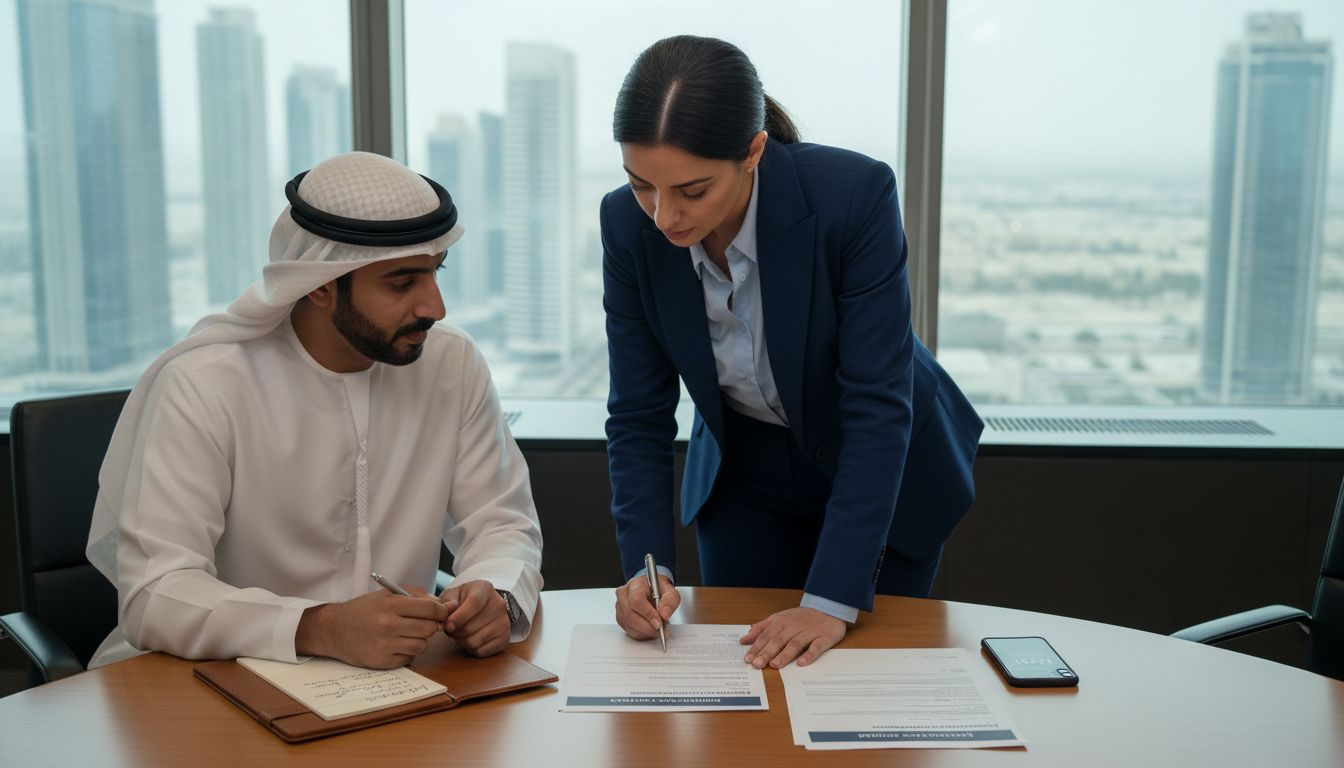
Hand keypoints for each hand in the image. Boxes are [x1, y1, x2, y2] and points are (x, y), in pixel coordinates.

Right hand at [296, 587, 450, 668]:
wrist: (334, 630)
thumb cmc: (364, 610)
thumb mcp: (386, 594)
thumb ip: (415, 595)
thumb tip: (441, 606)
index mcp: (390, 605)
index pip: (430, 609)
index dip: (441, 611)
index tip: (441, 612)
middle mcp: (388, 625)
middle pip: (429, 628)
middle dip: (431, 626)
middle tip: (423, 623)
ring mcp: (385, 645)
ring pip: (422, 645)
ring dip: (420, 640)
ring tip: (408, 634)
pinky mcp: (383, 661)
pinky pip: (409, 657)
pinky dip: (407, 652)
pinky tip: (396, 644)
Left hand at [439, 580, 510, 656]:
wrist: (482, 606)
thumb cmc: (463, 600)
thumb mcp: (452, 595)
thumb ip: (446, 602)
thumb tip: (447, 610)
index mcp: (485, 589)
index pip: (474, 603)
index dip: (458, 617)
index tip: (447, 626)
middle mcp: (499, 604)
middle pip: (471, 627)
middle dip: (455, 632)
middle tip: (451, 630)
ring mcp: (504, 622)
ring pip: (475, 641)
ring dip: (461, 641)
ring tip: (460, 634)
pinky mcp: (505, 638)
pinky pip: (482, 651)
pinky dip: (472, 649)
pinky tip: (470, 639)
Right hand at [614, 572, 679, 640]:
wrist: (651, 590)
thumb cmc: (658, 589)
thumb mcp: (670, 590)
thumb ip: (670, 600)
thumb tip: (664, 614)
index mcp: (635, 585)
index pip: (636, 600)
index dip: (648, 614)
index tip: (659, 623)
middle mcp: (624, 595)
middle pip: (631, 616)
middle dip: (649, 627)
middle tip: (662, 630)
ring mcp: (620, 607)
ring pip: (630, 626)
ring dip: (647, 632)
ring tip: (658, 629)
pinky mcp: (620, 618)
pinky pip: (630, 631)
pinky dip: (642, 634)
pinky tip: (650, 629)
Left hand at [740, 607, 845, 668]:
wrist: (830, 609)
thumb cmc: (802, 618)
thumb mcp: (780, 618)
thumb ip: (761, 628)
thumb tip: (744, 640)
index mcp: (782, 621)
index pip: (766, 635)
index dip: (757, 647)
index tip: (748, 659)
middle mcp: (794, 626)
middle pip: (779, 640)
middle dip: (767, 652)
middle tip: (757, 664)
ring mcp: (809, 632)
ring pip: (795, 643)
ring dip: (784, 655)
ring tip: (774, 664)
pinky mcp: (824, 637)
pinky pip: (816, 647)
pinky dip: (809, 655)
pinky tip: (802, 663)